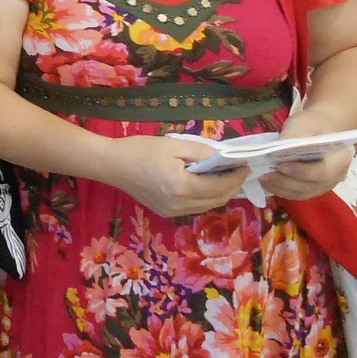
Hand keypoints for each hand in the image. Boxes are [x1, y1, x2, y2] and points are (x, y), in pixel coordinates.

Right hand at [105, 135, 249, 218]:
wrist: (110, 164)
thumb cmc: (140, 150)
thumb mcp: (173, 145)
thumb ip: (202, 152)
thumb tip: (224, 157)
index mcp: (182, 187)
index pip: (220, 186)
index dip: (236, 176)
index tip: (246, 165)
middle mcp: (180, 205)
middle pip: (217, 200)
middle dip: (232, 186)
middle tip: (238, 171)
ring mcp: (172, 212)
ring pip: (207, 206)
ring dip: (219, 193)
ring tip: (224, 176)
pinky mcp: (166, 213)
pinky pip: (194, 207)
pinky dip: (204, 197)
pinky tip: (203, 183)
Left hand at [260, 110, 356, 200]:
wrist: (322, 128)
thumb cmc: (314, 124)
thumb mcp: (304, 123)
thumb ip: (293, 135)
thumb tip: (278, 150)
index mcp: (340, 159)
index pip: (321, 172)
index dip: (301, 172)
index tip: (280, 165)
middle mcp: (336, 176)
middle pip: (310, 186)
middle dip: (285, 182)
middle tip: (265, 174)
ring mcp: (326, 185)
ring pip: (303, 193)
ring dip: (281, 188)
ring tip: (262, 179)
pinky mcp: (315, 188)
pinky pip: (298, 194)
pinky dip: (282, 191)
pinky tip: (268, 183)